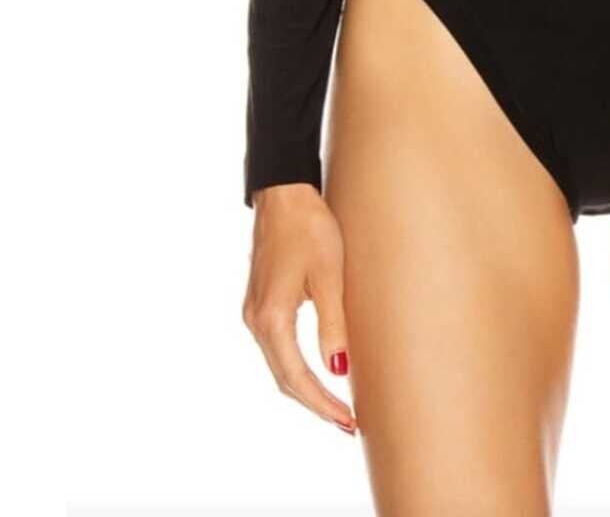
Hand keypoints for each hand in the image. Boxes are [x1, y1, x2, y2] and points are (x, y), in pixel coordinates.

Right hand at [242, 183, 357, 435]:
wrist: (283, 194)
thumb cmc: (310, 228)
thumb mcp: (329, 275)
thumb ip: (333, 324)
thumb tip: (339, 370)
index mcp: (271, 319)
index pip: (297, 378)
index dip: (322, 403)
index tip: (347, 421)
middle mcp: (255, 321)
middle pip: (284, 378)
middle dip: (315, 403)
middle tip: (347, 422)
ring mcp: (254, 312)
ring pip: (278, 364)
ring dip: (305, 387)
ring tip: (336, 405)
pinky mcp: (259, 302)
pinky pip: (277, 347)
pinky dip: (296, 365)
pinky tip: (317, 370)